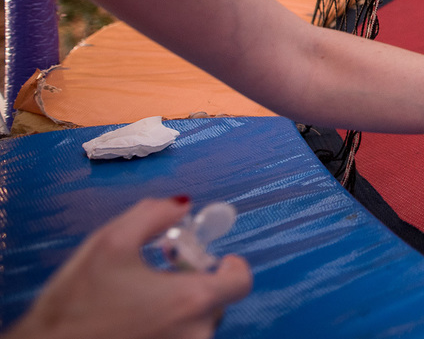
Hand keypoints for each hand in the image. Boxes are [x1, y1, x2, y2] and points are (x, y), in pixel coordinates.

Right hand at [7, 197, 251, 338]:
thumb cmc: (76, 304)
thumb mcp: (111, 242)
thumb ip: (153, 214)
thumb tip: (181, 203)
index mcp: (191, 302)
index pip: (240, 282)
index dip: (232, 266)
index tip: (217, 259)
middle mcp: (194, 335)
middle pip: (215, 303)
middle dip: (195, 283)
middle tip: (167, 268)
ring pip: (195, 326)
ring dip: (179, 308)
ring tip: (144, 295)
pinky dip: (165, 329)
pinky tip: (135, 319)